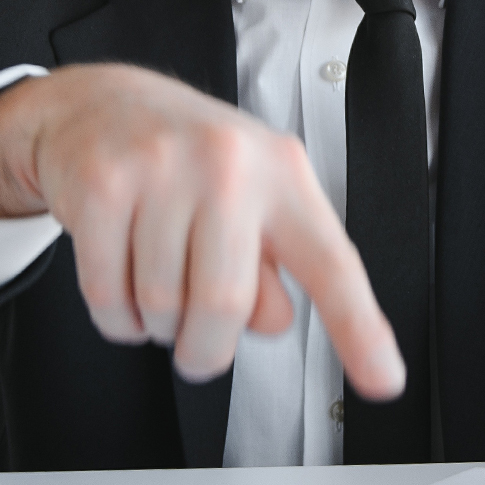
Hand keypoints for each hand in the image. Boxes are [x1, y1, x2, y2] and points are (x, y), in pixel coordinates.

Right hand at [0, 63, 405, 399]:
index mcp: (282, 173)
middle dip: (206, 350)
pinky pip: (108, 299)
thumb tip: (271, 321)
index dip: (359, 329)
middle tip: (197, 342)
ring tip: (153, 285)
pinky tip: (121, 281)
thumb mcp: (251, 200)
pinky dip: (116, 318)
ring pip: (160, 309)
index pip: (331, 263)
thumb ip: (273, 267)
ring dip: (155, 326)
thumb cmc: (189, 164)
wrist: (100, 104)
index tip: (384, 381)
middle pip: (226, 307)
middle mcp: (228, 164)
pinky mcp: (101, 187)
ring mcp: (160, 170)